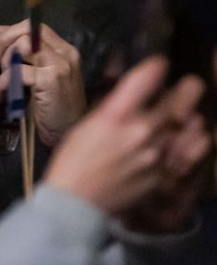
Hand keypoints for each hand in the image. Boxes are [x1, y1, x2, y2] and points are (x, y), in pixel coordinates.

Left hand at [0, 21, 85, 145]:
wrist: (67, 134)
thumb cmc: (51, 108)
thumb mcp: (38, 77)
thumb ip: (24, 58)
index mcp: (63, 49)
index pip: (32, 26)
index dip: (5, 29)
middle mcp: (65, 53)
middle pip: (26, 30)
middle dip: (4, 42)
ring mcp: (60, 65)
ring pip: (22, 46)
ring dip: (6, 62)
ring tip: (5, 80)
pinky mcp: (51, 80)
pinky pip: (17, 71)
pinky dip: (4, 83)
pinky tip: (4, 96)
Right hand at [42, 57, 202, 218]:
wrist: (77, 201)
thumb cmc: (73, 158)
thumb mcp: (86, 123)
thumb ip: (113, 107)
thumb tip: (132, 92)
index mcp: (116, 115)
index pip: (147, 78)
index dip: (157, 66)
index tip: (160, 64)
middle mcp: (141, 131)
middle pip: (179, 100)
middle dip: (187, 88)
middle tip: (190, 84)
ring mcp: (156, 155)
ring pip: (189, 126)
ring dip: (190, 117)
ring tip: (187, 116)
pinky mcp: (164, 175)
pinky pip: (186, 154)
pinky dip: (188, 144)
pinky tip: (186, 141)